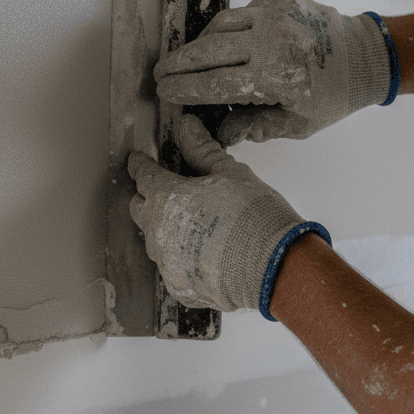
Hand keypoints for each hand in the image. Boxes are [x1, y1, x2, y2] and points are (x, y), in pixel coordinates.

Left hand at [127, 114, 326, 314]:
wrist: (275, 267)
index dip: (140, 165)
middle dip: (148, 197)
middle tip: (164, 191)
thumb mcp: (231, 173)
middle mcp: (158, 231)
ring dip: (164, 229)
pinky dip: (182, 258)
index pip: (143, 175)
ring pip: (154, 240)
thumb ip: (203, 150)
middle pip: (140, 209)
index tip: (138, 161)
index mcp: (167, 197)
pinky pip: (172, 267)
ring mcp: (166, 262)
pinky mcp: (179, 286)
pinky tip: (202, 253)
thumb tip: (188, 127)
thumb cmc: (255, 218)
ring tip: (190, 224)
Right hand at [153, 0, 394, 144]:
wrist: (368, 56)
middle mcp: (273, 41)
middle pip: (208, 50)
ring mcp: (276, 15)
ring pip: (220, 25)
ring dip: (199, 44)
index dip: (184, 90)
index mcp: (276, 77)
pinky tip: (223, 45)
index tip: (165, 94)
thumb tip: (217, 134)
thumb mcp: (297, 125)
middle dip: (178, 63)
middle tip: (160, 73)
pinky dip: (228, 29)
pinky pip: (242, 13)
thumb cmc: (333, 96)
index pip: (214, 84)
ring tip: (186, 60)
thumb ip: (254, 128)